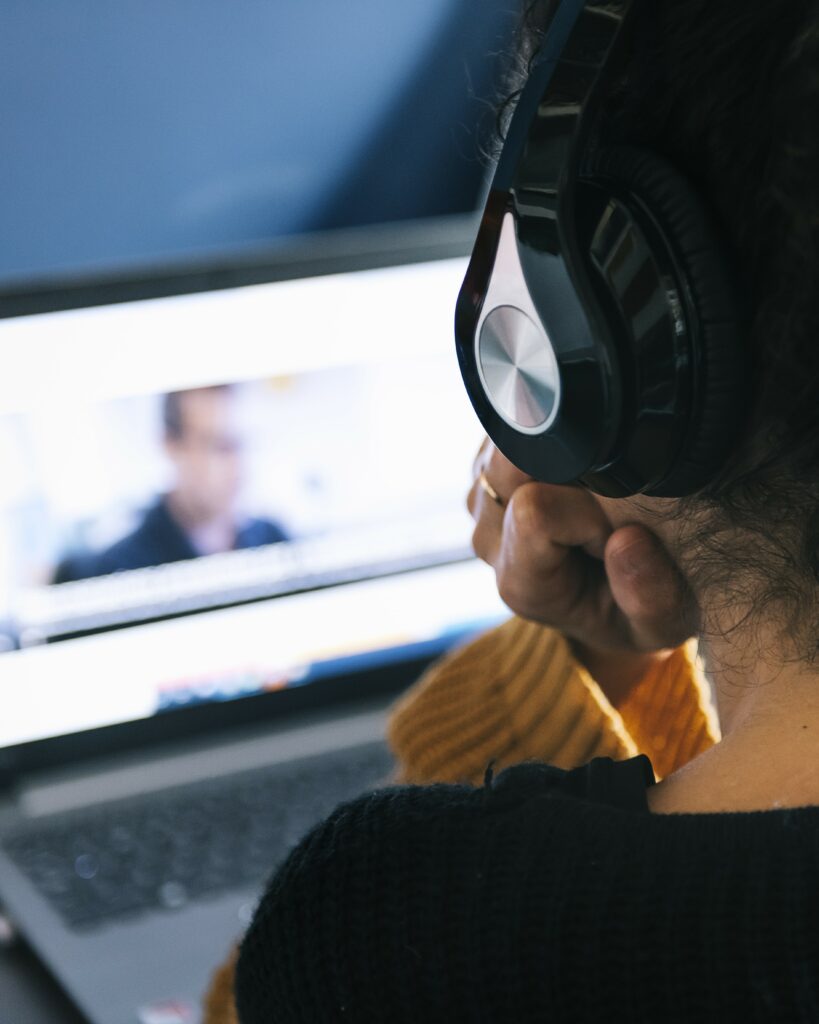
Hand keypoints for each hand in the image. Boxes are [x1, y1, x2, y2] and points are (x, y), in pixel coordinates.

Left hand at [467, 442, 698, 701]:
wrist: (613, 598)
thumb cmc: (638, 608)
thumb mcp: (661, 622)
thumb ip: (649, 597)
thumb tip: (626, 542)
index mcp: (521, 582)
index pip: (535, 512)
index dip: (588, 510)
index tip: (619, 530)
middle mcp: (489, 540)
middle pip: (510, 466)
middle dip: (570, 469)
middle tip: (607, 502)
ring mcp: (482, 503)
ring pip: (507, 442)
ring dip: (558, 453)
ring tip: (590, 494)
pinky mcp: (487, 469)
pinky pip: (511, 430)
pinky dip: (550, 440)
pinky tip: (573, 477)